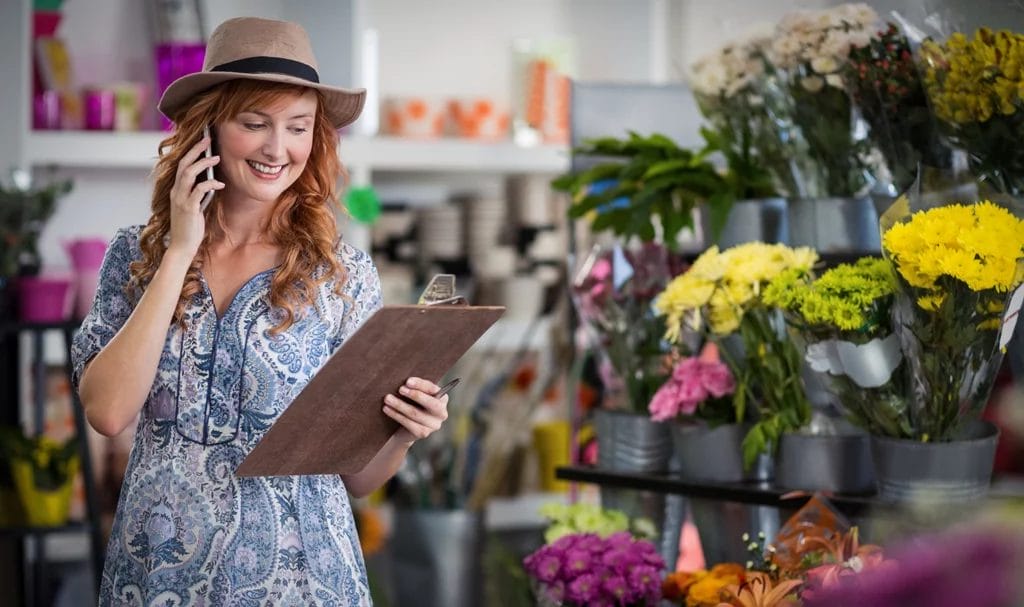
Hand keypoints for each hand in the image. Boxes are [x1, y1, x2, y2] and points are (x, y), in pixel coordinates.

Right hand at [166, 135, 222, 258]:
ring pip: (189, 174)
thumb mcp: (194, 207)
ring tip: (216, 158)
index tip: (203, 142)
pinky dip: (210, 184)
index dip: (191, 152)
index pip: (181, 165)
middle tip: (208, 139)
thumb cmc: (190, 227)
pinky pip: (199, 190)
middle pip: (184, 164)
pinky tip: (220, 184)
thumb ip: (198, 194)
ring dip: (203, 164)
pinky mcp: (189, 208)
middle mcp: (176, 192)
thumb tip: (211, 182)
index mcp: (176, 190)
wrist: (182, 246)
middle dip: (196, 150)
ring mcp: (181, 199)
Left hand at [383, 377, 449, 443]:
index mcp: (442, 398)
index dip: (421, 385)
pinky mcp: (423, 433)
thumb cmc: (410, 403)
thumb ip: (413, 387)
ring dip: (400, 405)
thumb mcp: (414, 394)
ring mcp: (434, 425)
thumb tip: (403, 381)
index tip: (408, 381)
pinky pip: (409, 423)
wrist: (404, 428)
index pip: (433, 389)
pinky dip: (396, 415)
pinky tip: (387, 409)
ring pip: (416, 413)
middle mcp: (442, 413)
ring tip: (387, 399)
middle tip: (400, 389)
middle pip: (430, 403)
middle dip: (414, 395)